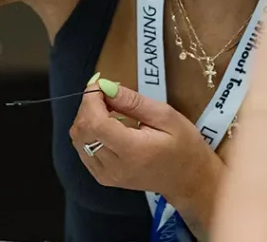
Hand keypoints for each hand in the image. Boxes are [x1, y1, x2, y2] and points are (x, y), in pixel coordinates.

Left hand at [69, 80, 219, 209]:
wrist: (189, 180)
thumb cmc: (184, 146)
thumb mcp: (166, 116)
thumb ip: (133, 102)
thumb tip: (106, 87)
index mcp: (132, 151)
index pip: (94, 123)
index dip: (91, 100)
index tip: (101, 85)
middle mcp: (114, 167)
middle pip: (81, 130)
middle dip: (88, 106)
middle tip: (108, 95)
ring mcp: (106, 175)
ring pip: (78, 139)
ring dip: (87, 118)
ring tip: (109, 109)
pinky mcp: (103, 177)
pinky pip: (83, 149)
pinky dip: (89, 132)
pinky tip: (107, 125)